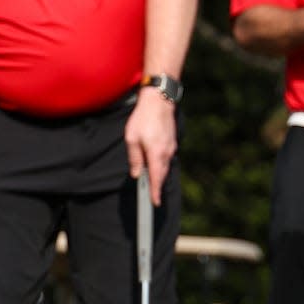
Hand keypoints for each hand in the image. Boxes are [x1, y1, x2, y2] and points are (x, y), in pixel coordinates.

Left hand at [124, 87, 175, 202]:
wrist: (159, 100)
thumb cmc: (143, 118)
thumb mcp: (132, 138)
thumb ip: (135, 158)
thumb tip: (137, 174)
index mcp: (156, 154)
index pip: (157, 179)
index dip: (156, 192)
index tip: (155, 203)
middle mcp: (166, 153)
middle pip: (162, 174)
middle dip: (157, 185)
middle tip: (151, 196)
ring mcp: (171, 147)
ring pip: (165, 166)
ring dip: (158, 174)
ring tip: (151, 180)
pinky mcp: (172, 142)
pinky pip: (166, 158)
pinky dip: (161, 164)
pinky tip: (154, 163)